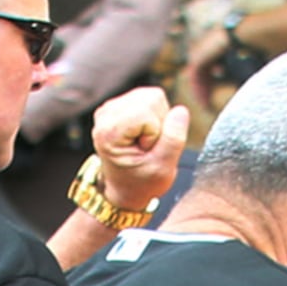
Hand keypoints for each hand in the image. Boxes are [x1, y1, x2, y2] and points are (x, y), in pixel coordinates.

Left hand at [91, 87, 191, 214]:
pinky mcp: (120, 104)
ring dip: (157, 120)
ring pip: (153, 96)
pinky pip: (150, 99)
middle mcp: (106, 114)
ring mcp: (112, 107)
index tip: (146, 151)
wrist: (124, 188)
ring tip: (145, 142)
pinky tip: (143, 134)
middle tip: (148, 146)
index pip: (148, 111)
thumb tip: (181, 111)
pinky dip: (153, 116)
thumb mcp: (162, 169)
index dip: (156, 132)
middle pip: (152, 98)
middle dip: (159, 123)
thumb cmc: (140, 183)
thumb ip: (173, 140)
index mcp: (109, 131)